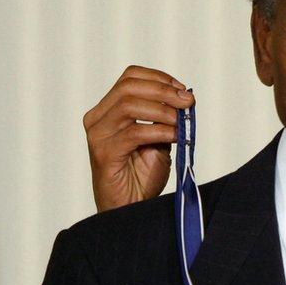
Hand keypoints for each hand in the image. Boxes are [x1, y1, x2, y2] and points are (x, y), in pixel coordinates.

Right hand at [83, 65, 194, 211]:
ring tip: (181, 122)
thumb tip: (185, 97)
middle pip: (129, 86)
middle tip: (188, 102)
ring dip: (162, 110)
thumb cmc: (142, 173)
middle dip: (164, 91)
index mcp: (108, 110)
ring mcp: (98, 135)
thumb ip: (166, 117)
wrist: (131, 207)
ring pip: (129, 105)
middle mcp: (98, 118)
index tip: (182, 90)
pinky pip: (134, 133)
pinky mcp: (104, 153)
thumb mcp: (159, 138)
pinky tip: (175, 137)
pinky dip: (160, 131)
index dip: (160, 78)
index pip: (130, 77)